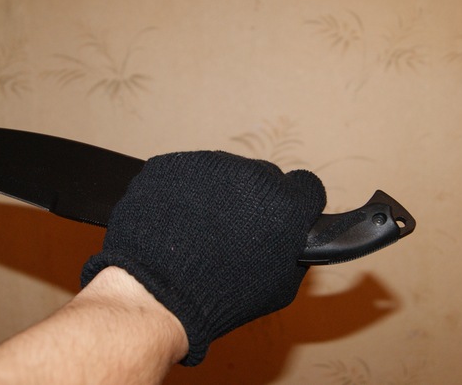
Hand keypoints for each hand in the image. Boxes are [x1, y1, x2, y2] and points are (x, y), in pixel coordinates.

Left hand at [82, 151, 325, 364]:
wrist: (156, 292)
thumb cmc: (219, 296)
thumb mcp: (279, 286)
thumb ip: (294, 250)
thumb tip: (293, 235)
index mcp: (286, 202)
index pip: (306, 186)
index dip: (297, 204)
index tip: (285, 216)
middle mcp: (252, 175)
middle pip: (263, 178)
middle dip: (255, 201)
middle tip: (234, 232)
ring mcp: (208, 165)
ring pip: (223, 174)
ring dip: (218, 194)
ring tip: (198, 232)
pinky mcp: (172, 164)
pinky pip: (186, 174)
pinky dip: (184, 192)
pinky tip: (176, 223)